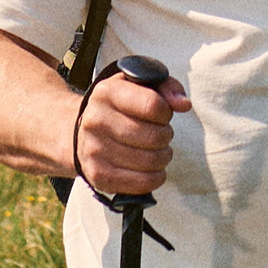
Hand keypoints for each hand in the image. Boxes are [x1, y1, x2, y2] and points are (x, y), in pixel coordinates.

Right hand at [75, 71, 191, 195]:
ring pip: (150, 161)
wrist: (83, 130)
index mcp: (107, 92)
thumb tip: (184, 104)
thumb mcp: (140, 84)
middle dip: (166, 136)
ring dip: (163, 157)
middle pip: (154, 136)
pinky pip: (140, 183)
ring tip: (158, 150)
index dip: (166, 112)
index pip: (153, 105)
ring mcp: (94, 149)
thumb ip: (167, 87)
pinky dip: (155, 178)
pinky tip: (154, 169)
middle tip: (162, 134)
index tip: (162, 114)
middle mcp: (96, 120)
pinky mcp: (98, 175)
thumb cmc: (122, 104)